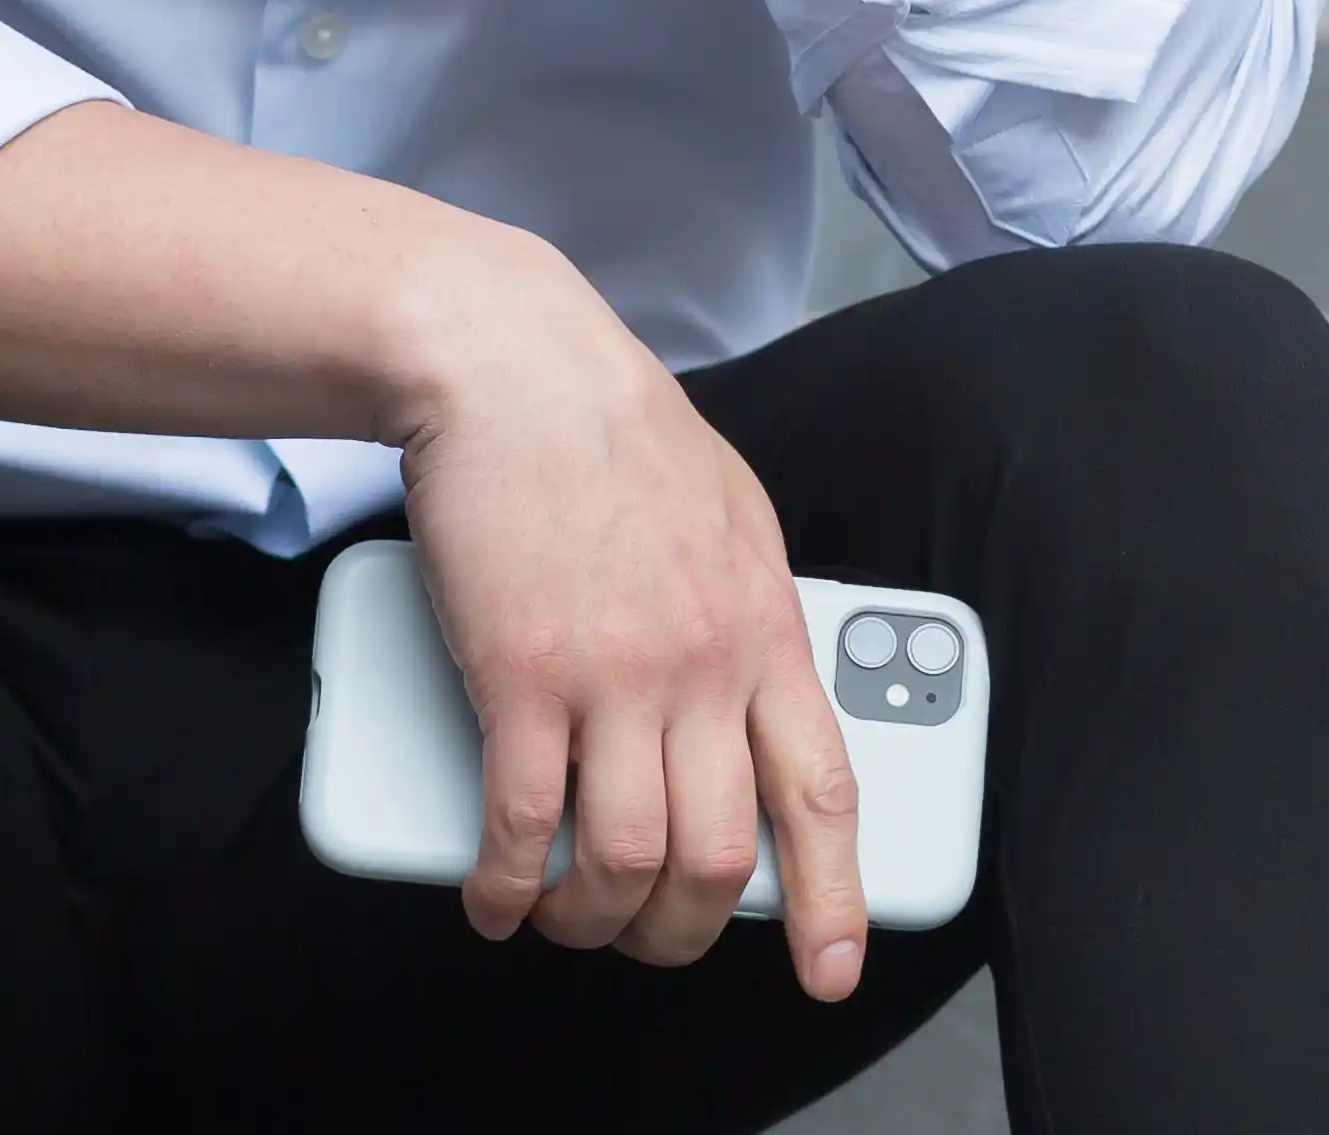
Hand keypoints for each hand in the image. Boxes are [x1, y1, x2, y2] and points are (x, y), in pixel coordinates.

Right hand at [387, 230, 866, 997]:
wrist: (511, 360)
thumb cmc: (610, 422)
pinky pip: (522, 824)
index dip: (833, 898)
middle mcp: (700, 662)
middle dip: (681, 929)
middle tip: (646, 933)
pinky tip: (495, 890)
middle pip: (716, 856)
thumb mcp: (728, 507)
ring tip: (564, 913)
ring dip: (591, 917)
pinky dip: (507, 883)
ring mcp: (611, 673)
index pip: (822, 790)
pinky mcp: (520, 674)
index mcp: (764, 622)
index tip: (828, 969)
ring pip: (624, 862)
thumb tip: (748, 690)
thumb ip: (748, 606)